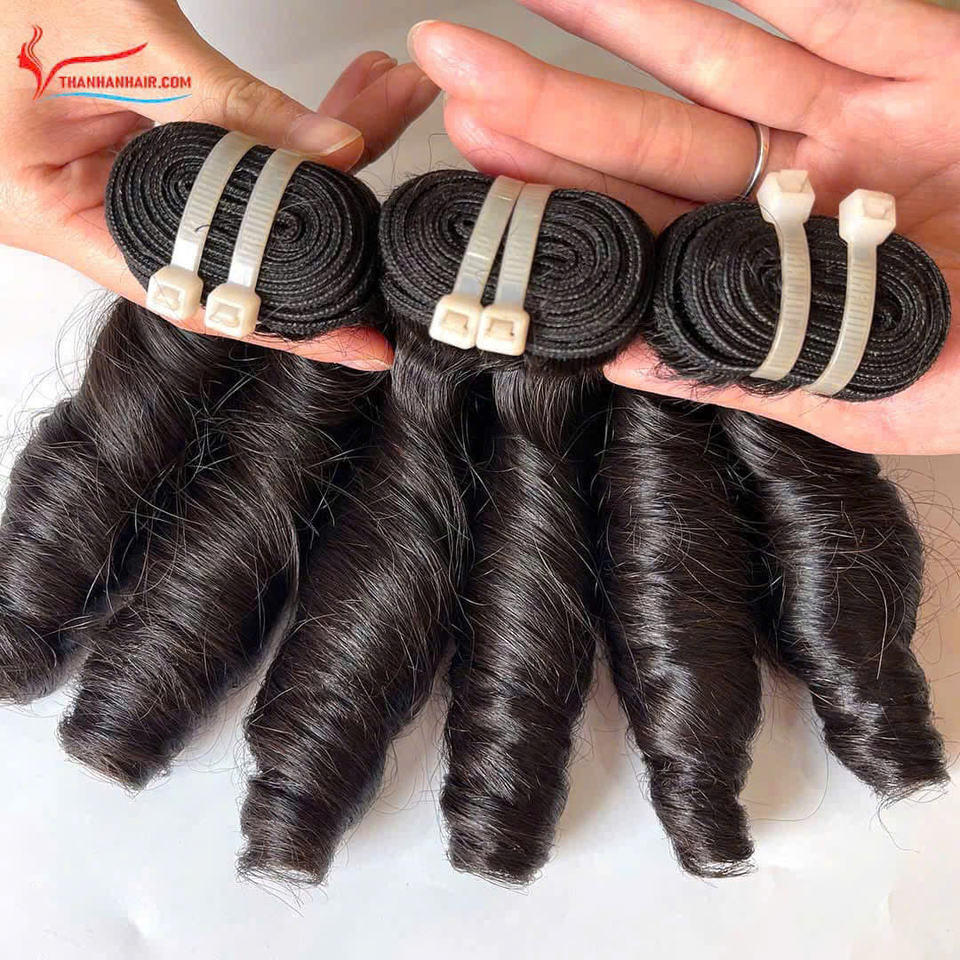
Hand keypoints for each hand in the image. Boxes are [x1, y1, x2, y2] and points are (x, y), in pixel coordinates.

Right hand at [2, 1, 438, 369]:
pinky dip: (283, 127)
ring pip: (240, 195)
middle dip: (326, 209)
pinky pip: (228, 153)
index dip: (284, 321)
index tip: (359, 339)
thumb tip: (340, 150)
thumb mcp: (128, 43)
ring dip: (318, 150)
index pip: (193, 294)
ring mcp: (115, 178)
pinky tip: (345, 104)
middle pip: (231, 245)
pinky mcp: (143, 144)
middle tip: (396, 195)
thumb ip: (232, 106)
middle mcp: (87, 211)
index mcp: (53, 214)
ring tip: (386, 103)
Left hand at [407, 2, 959, 453]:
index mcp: (775, 278)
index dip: (561, 203)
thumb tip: (622, 367)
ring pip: (719, 59)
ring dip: (625, 21)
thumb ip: (752, 375)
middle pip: (651, 144)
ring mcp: (855, 121)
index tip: (479, 176)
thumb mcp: (881, 395)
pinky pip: (839, 6)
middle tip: (451, 68)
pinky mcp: (929, 56)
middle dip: (550, 106)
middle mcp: (797, 194)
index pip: (642, 238)